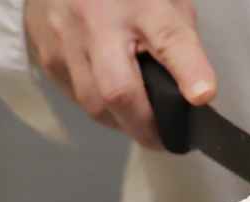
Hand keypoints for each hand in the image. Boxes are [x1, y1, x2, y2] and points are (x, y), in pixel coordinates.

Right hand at [24, 0, 216, 147]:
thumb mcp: (164, 0)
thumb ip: (180, 41)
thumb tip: (196, 91)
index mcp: (141, 3)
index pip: (169, 38)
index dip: (189, 71)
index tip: (203, 95)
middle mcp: (97, 20)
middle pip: (118, 90)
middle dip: (145, 125)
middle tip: (164, 140)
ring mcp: (65, 40)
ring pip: (94, 104)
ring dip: (122, 121)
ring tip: (140, 120)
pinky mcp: (46, 57)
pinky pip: (76, 99)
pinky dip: (100, 108)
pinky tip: (111, 101)